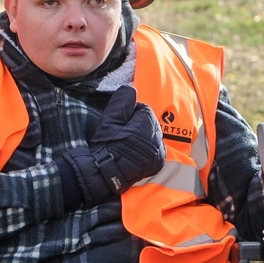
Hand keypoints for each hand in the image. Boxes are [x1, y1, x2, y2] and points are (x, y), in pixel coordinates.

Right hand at [64, 87, 164, 204]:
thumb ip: (122, 101)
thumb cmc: (105, 146)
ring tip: (128, 143)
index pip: (143, 109)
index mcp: (147, 124)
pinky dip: (148, 148)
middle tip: (122, 133)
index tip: (119, 122)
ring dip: (144, 136)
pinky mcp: (158, 163)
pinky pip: (156, 149)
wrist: (104, 174)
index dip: (129, 113)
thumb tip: (131, 88)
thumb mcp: (110, 120)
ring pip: (153, 135)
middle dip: (138, 124)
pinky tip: (136, 152)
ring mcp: (159, 152)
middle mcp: (157, 137)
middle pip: (150, 122)